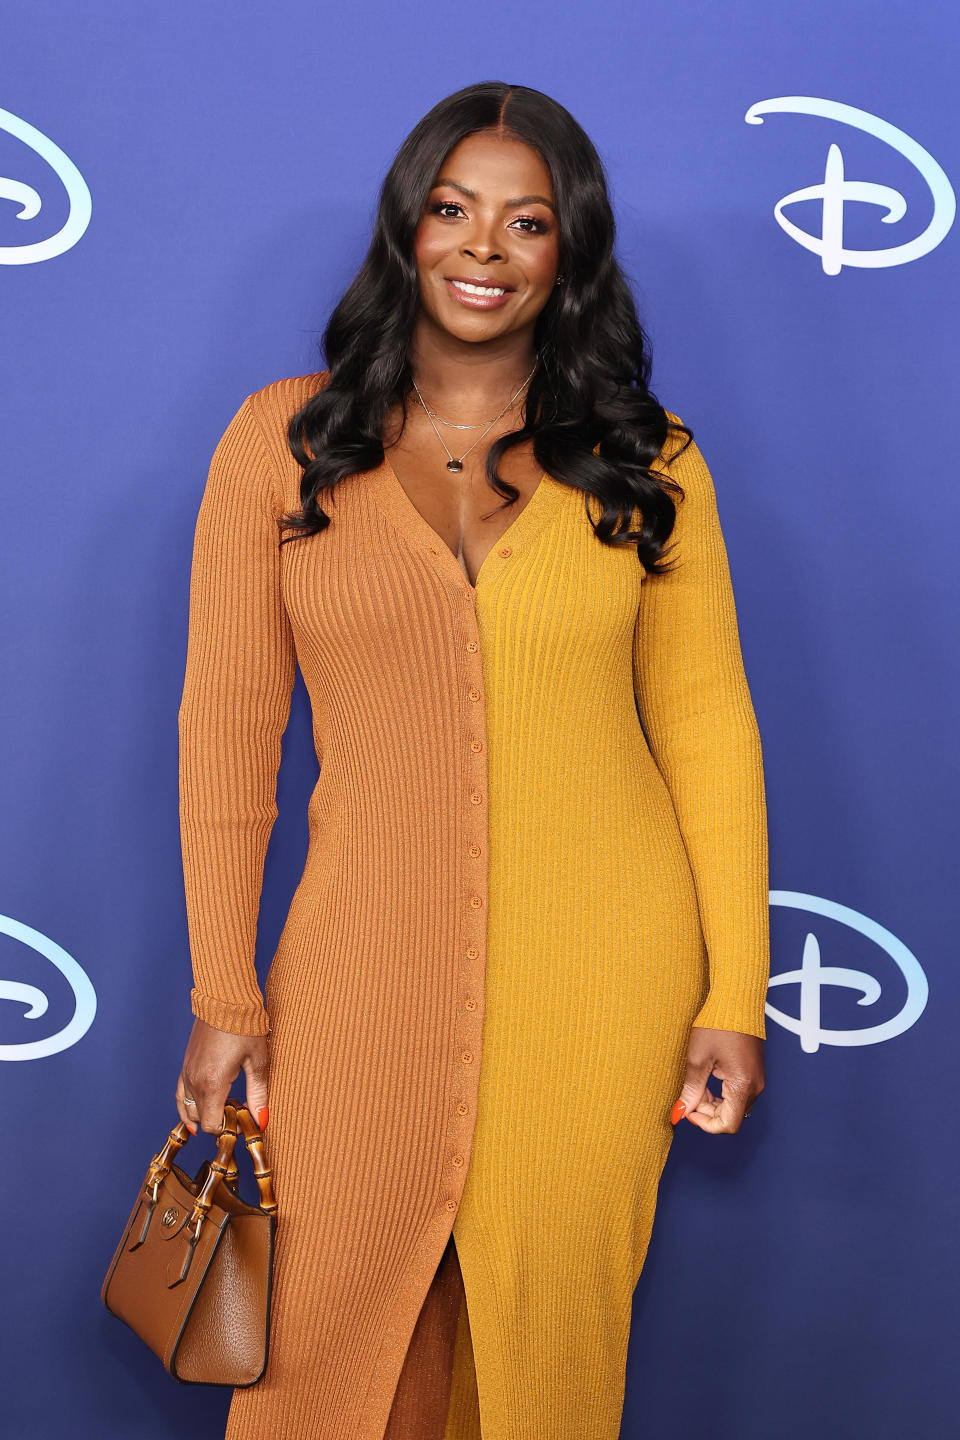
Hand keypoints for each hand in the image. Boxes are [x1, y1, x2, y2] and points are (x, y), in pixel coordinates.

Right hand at [176, 1017, 270, 1135]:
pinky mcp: (185, 1065)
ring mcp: (186, 1073)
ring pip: (189, 1110)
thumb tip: (261, 1121)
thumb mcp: (258, 1061)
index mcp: (212, 1084)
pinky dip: (188, 1106)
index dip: (228, 1129)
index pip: (212, 1125)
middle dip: (220, 1122)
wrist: (225, 999)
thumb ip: (258, 1094)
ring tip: (226, 1106)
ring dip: (206, 1114)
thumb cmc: (245, 1027)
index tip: (244, 1121)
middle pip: (201, 1120)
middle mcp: (194, 1082)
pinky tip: (200, 1109)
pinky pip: (180, 1095)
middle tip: (240, 1111)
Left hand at [670, 1026, 764, 1133]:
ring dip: (714, 1103)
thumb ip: (691, 1090)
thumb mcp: (698, 1059)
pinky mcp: (754, 1072)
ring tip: (698, 1084)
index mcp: (743, 1085)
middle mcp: (755, 1086)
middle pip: (731, 1116)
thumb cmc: (717, 1026)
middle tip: (690, 1095)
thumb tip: (680, 1112)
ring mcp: (757, 1079)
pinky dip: (722, 1093)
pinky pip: (739, 1093)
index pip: (728, 1124)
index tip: (689, 1111)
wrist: (736, 1001)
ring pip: (734, 1106)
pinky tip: (708, 1078)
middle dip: (708, 1112)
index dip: (705, 1124)